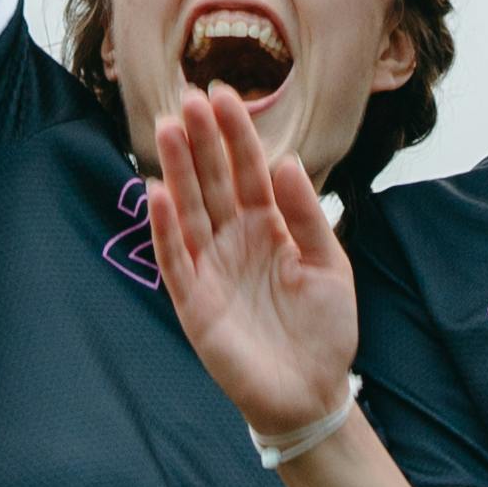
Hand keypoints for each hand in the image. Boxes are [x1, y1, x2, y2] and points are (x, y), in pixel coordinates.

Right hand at [143, 80, 358, 443]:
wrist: (313, 392)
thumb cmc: (325, 329)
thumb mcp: (330, 265)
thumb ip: (308, 216)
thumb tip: (287, 162)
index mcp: (269, 226)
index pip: (248, 170)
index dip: (236, 134)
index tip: (223, 93)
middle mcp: (234, 240)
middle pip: (212, 181)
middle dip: (201, 140)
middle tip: (189, 97)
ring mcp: (211, 269)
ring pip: (188, 210)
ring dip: (176, 170)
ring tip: (169, 128)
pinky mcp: (194, 302)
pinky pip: (174, 258)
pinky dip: (165, 228)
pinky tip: (157, 191)